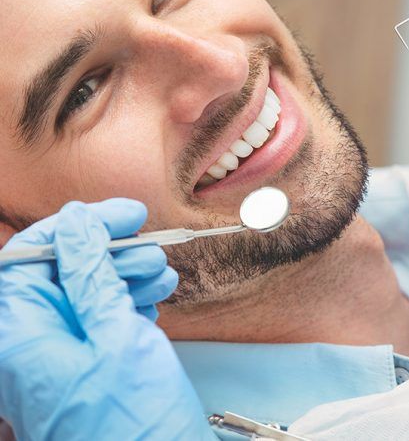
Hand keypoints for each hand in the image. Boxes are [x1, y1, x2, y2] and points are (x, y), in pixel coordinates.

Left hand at [0, 201, 214, 439]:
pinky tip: (154, 298)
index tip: (122, 215)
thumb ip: (89, 273)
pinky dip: (128, 301)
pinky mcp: (86, 368)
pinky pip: (99, 319)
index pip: (31, 257)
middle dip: (108, 252)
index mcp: (21, 337)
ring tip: (161, 274)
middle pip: (61, 273)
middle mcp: (33, 346)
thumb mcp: (115, 334)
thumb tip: (74, 223)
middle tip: (150, 246)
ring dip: (124, 275)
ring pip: (85, 293)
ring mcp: (60, 359)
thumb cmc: (133, 426)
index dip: (76, 226)